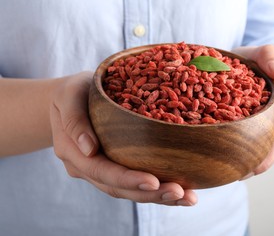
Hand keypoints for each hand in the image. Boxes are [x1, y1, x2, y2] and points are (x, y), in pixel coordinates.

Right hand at [49, 72, 196, 205]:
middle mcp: (87, 167)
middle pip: (119, 188)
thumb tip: (89, 149)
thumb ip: (75, 119)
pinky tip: (181, 192)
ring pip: (129, 191)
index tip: (154, 182)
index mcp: (73, 152)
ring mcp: (101, 170)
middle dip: (151, 194)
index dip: (128, 179)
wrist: (70, 100)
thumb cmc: (72, 92)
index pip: (102, 171)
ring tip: (187, 198)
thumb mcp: (68, 95)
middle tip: (180, 194)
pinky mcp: (115, 167)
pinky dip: (157, 189)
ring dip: (159, 197)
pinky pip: (135, 183)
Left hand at [234, 45, 273, 175]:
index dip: (269, 150)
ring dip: (260, 156)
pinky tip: (243, 160)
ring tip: (237, 170)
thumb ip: (269, 55)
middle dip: (262, 159)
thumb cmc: (262, 58)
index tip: (251, 167)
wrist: (273, 62)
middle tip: (237, 174)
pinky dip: (260, 149)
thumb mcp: (262, 51)